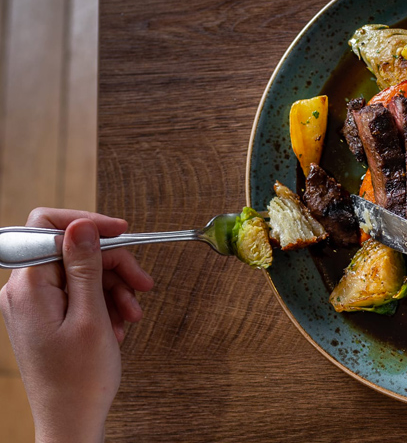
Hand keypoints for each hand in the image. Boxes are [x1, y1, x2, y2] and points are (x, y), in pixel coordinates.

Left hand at [0, 208, 153, 442]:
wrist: (71, 421)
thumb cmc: (78, 380)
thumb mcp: (91, 317)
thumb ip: (85, 267)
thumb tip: (81, 226)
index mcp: (28, 286)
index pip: (50, 228)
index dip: (89, 225)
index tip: (122, 233)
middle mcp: (24, 291)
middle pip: (73, 252)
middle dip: (112, 266)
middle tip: (142, 285)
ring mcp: (34, 304)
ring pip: (81, 273)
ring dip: (113, 289)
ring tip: (132, 315)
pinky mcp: (46, 316)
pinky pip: (79, 294)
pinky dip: (104, 304)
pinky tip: (118, 325)